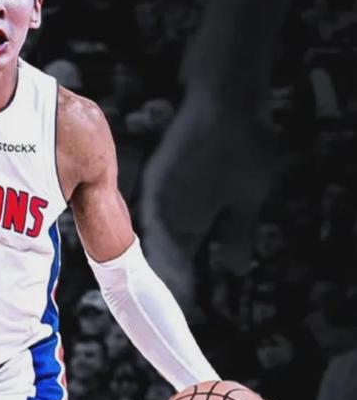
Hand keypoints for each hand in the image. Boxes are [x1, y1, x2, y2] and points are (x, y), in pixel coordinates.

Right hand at [141, 93, 275, 306]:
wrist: (223, 96)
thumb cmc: (241, 148)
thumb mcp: (249, 199)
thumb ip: (236, 238)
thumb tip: (230, 270)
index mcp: (176, 216)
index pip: (170, 265)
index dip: (178, 285)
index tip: (184, 303)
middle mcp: (157, 204)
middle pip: (155, 249)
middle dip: (163, 271)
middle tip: (174, 291)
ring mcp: (155, 186)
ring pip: (151, 230)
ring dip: (160, 249)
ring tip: (170, 267)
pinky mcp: (158, 171)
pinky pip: (152, 209)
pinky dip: (161, 225)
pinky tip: (171, 230)